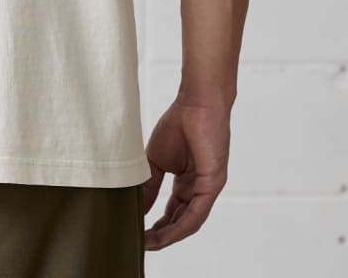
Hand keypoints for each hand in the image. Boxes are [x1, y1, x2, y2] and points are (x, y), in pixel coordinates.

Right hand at [140, 96, 229, 249]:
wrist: (195, 104)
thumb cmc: (178, 124)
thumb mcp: (156, 161)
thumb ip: (149, 185)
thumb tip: (135, 208)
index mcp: (185, 182)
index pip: (172, 212)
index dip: (156, 225)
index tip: (138, 233)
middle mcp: (197, 189)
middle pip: (180, 221)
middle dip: (161, 235)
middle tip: (141, 243)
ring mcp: (206, 188)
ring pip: (188, 222)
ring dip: (169, 235)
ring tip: (150, 243)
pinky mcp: (212, 184)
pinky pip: (197, 213)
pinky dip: (180, 226)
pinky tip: (166, 233)